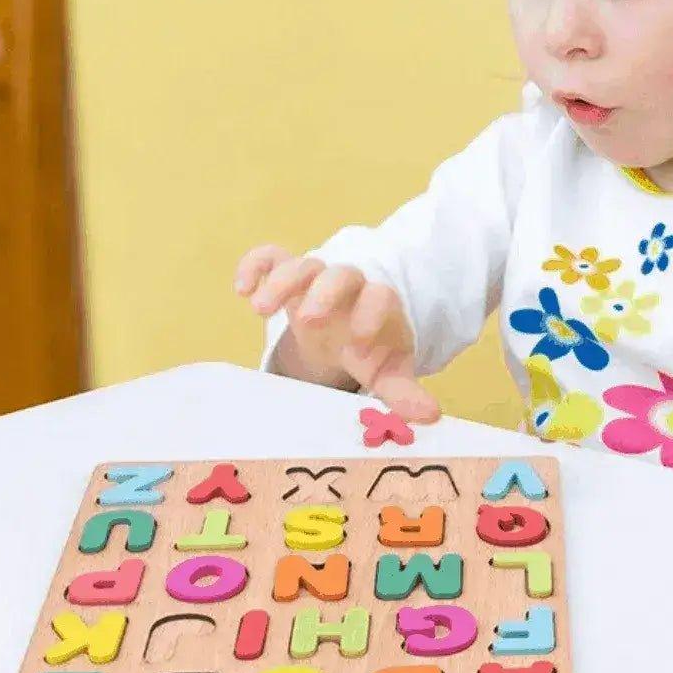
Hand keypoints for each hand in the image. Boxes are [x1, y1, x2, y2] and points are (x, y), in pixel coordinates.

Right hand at [235, 244, 440, 423]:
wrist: (347, 334)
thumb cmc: (370, 352)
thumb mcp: (387, 372)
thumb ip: (403, 392)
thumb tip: (430, 416)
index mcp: (378, 305)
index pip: (380, 296)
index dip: (370, 313)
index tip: (358, 343)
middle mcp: (348, 287)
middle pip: (340, 274)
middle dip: (325, 292)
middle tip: (308, 320)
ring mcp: (316, 279)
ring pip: (302, 264)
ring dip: (282, 281)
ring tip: (261, 308)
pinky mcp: (288, 275)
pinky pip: (271, 257)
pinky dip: (255, 264)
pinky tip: (242, 288)